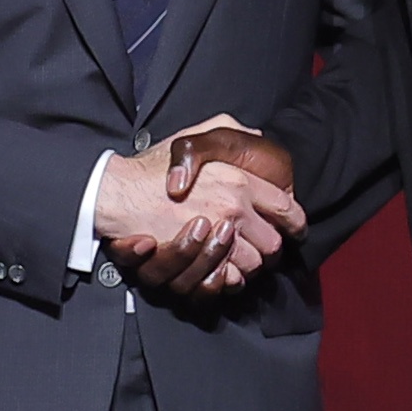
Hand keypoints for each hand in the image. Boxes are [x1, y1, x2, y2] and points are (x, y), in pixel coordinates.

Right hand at [98, 121, 302, 296]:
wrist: (118, 192)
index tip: (292, 230)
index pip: (286, 208)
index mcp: (239, 180)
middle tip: (257, 247)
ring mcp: (218, 237)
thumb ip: (230, 131)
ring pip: (253, 265)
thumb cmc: (152, 166)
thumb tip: (257, 136)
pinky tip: (221, 271)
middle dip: (268, 248)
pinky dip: (228, 279)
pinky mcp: (200, 260)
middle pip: (274, 243)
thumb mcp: (195, 136)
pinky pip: (229, 279)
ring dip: (247, 266)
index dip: (293, 222)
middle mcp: (234, 208)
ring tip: (235, 259)